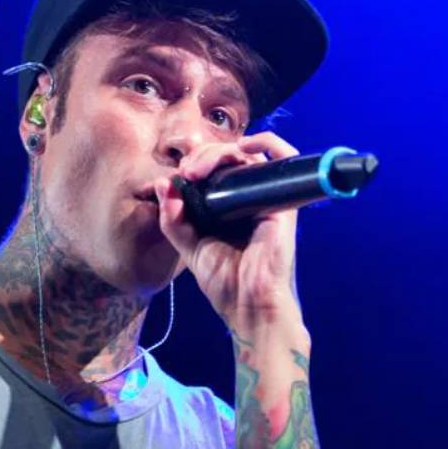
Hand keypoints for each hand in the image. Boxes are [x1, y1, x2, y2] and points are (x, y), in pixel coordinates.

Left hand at [153, 132, 303, 333]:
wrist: (247, 305)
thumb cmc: (224, 281)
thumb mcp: (188, 245)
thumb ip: (173, 218)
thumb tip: (163, 184)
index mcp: (228, 205)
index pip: (213, 168)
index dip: (194, 163)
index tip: (176, 178)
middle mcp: (249, 197)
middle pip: (228, 156)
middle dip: (201, 157)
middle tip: (186, 173)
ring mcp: (266, 197)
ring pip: (247, 154)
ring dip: (220, 151)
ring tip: (199, 168)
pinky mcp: (281, 202)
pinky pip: (283, 159)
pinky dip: (267, 143)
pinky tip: (243, 146)